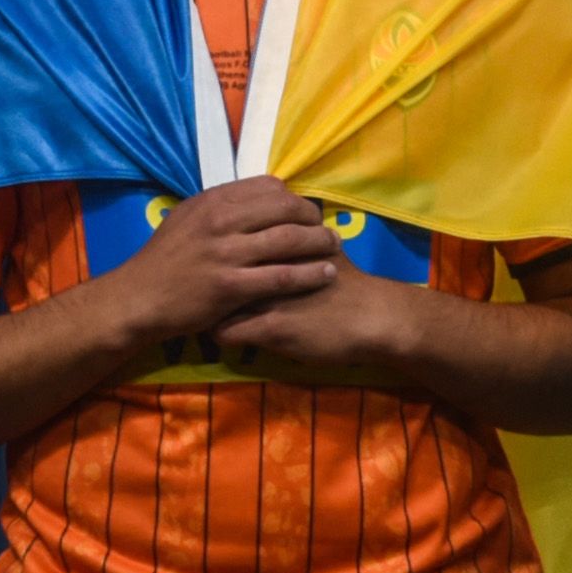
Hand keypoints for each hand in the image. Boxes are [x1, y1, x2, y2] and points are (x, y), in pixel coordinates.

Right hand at [113, 177, 348, 355]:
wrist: (138, 299)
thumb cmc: (163, 261)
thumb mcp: (185, 219)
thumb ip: (218, 208)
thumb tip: (252, 199)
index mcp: (211, 201)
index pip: (268, 187)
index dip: (293, 198)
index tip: (303, 212)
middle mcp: (220, 221)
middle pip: (285, 209)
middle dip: (313, 218)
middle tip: (326, 229)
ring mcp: (225, 254)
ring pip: (288, 240)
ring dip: (319, 242)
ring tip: (334, 247)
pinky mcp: (231, 286)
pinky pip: (281, 277)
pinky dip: (309, 274)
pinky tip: (326, 275)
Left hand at [209, 254, 408, 389]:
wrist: (374, 315)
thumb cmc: (347, 283)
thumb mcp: (314, 252)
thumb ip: (289, 243)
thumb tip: (275, 234)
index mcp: (275, 242)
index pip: (224, 242)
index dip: (209, 256)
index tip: (202, 270)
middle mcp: (266, 264)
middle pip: (212, 270)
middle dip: (200, 282)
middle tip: (197, 295)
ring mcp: (266, 296)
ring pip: (214, 303)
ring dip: (207, 312)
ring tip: (206, 317)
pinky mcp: (271, 327)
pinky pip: (226, 332)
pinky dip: (220, 336)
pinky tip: (225, 338)